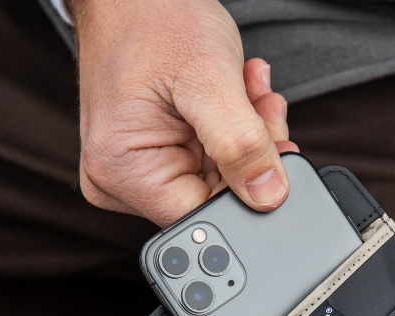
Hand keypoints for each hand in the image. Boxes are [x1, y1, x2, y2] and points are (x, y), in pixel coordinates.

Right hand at [73, 0, 297, 225]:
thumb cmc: (152, 19)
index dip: (250, 190)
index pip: (204, 216)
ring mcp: (137, 167)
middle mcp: (120, 179)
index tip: (274, 149)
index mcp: (121, 172)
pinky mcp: (156, 152)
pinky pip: (211, 157)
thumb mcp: (209, 80)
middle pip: (213, 197)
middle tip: (262, 108)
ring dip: (247, 134)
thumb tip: (269, 197)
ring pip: (220, 177)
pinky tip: (238, 93)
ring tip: (249, 91)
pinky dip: (234, 126)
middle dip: (251, 153)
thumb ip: (241, 145)